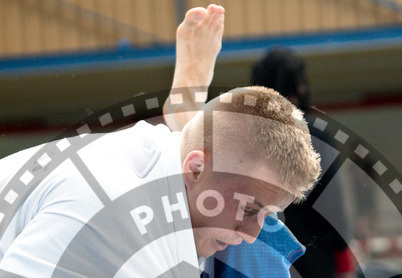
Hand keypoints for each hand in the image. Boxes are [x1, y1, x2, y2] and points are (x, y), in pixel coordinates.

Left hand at [164, 5, 224, 130]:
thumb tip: (192, 139)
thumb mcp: (187, 121)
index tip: (202, 14)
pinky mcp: (204, 61)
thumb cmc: (184, 119)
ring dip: (211, 21)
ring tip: (219, 10)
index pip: (185, 35)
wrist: (181, 120)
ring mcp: (198, 58)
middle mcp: (190, 58)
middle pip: (196, 30)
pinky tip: (220, 21)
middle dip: (205, 17)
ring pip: (203, 34)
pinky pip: (209, 41)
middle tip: (216, 9)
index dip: (192, 22)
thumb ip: (190, 125)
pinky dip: (215, 30)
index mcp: (185, 66)